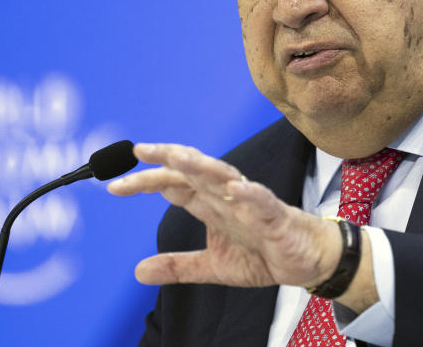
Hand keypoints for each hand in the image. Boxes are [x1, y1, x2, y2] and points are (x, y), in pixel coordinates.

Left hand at [108, 143, 341, 288]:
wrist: (308, 261)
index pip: (174, 185)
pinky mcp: (276, 216)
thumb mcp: (212, 267)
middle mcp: (226, 197)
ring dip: (201, 166)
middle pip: (193, 172)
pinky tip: (235, 190)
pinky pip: (262, 201)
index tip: (114, 185)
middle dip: (167, 160)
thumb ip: (178, 266)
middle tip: (139, 151)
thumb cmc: (263, 253)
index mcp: (210, 205)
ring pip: (223, 177)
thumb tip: (138, 271)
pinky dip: (249, 194)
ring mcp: (251, 204)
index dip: (146, 182)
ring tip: (178, 158)